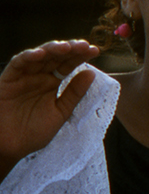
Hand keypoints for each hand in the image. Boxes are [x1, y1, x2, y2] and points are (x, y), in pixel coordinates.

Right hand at [0, 40, 99, 170]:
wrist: (10, 147)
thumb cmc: (34, 132)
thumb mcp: (60, 112)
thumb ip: (74, 94)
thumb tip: (91, 73)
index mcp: (52, 83)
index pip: (68, 65)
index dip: (80, 56)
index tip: (94, 50)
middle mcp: (39, 77)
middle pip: (55, 57)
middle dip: (70, 49)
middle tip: (83, 45)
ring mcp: (23, 77)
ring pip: (38, 57)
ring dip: (51, 49)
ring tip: (66, 47)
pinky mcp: (8, 80)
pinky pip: (17, 65)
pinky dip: (28, 57)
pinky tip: (40, 54)